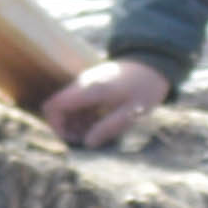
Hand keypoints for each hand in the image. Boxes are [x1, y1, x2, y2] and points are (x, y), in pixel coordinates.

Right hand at [39, 55, 177, 149]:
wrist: (154, 63)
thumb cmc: (145, 88)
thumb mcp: (131, 113)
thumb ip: (108, 128)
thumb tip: (87, 144)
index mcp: (89, 90)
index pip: (54, 106)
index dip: (56, 126)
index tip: (74, 140)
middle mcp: (82, 84)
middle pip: (57, 108)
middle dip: (67, 128)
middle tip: (89, 141)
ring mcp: (85, 83)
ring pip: (67, 107)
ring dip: (76, 123)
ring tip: (97, 134)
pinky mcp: (91, 85)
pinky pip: (78, 103)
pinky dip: (83, 116)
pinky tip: (101, 123)